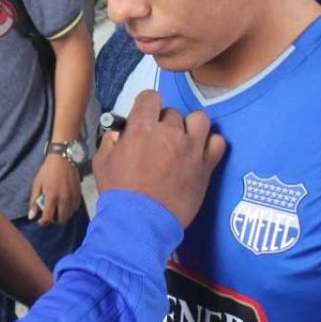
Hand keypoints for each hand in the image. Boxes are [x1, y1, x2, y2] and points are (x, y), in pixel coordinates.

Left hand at [28, 154, 82, 226]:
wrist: (64, 158)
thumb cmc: (47, 171)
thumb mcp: (37, 184)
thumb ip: (34, 201)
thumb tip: (31, 216)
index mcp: (51, 197)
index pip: (48, 218)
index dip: (43, 222)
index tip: (40, 220)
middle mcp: (63, 199)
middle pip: (61, 220)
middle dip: (54, 220)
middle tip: (49, 214)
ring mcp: (72, 197)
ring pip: (69, 215)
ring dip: (62, 216)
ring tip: (57, 209)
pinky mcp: (79, 194)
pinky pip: (75, 208)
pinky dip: (70, 210)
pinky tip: (65, 204)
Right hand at [93, 91, 225, 227]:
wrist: (140, 223)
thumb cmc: (119, 194)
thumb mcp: (102, 163)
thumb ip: (110, 142)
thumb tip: (120, 133)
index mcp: (142, 128)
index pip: (150, 97)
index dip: (146, 106)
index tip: (145, 117)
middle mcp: (170, 132)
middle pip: (172, 112)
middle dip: (165, 124)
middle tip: (159, 142)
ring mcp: (191, 148)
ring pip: (199, 120)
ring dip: (191, 128)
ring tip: (184, 142)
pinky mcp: (206, 166)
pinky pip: (218, 142)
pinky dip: (210, 145)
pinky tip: (200, 153)